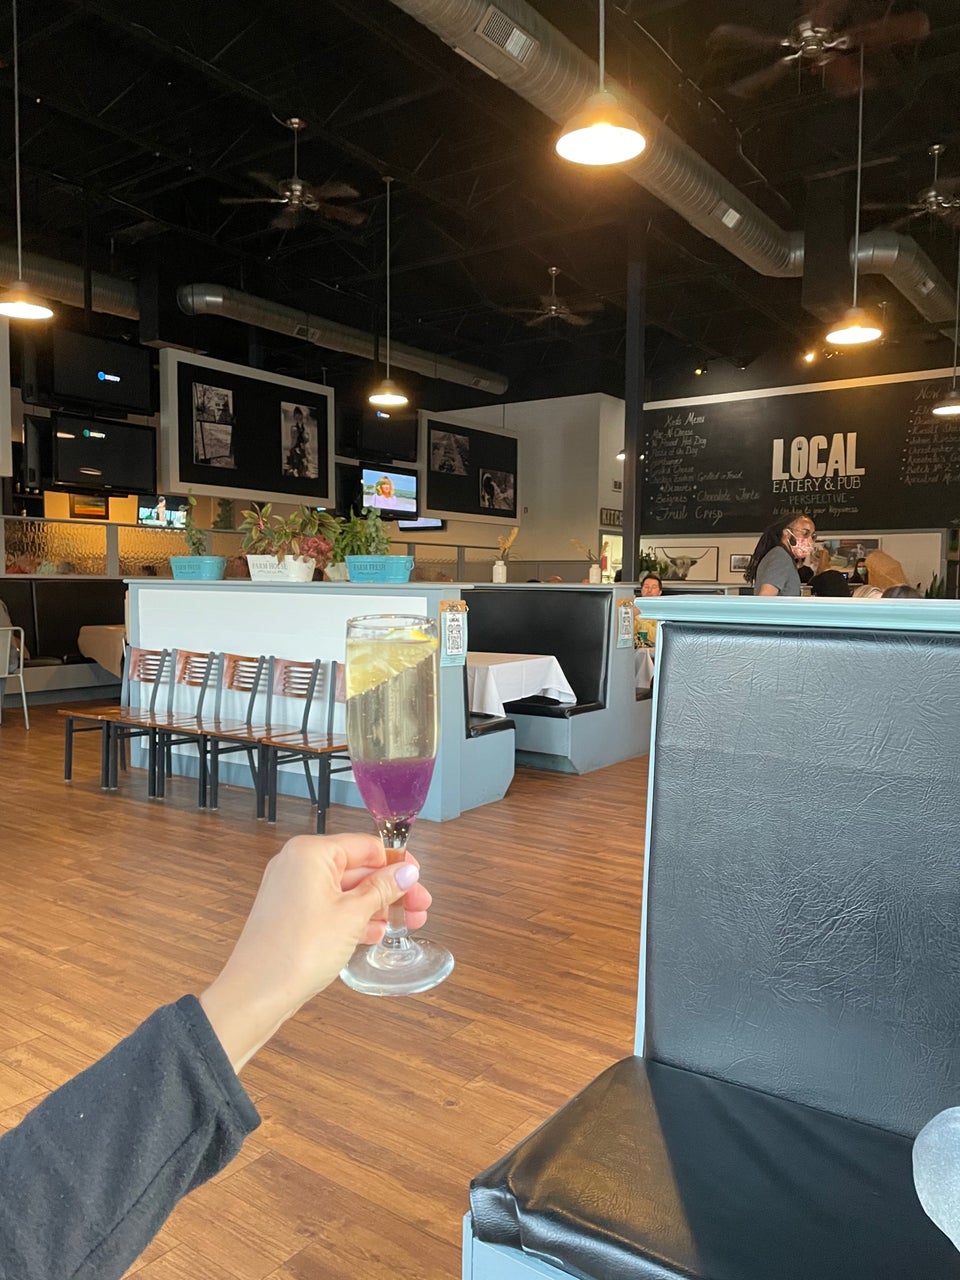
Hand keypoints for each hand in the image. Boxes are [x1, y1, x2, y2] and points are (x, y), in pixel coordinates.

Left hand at [200, 833, 431, 1071]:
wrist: (256, 994)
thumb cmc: (298, 950)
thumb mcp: (352, 915)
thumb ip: (383, 889)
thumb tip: (407, 872)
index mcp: (311, 852)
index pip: (366, 846)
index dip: (396, 864)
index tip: (419, 881)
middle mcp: (298, 864)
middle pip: (358, 868)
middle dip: (391, 889)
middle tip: (420, 909)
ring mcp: (292, 890)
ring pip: (346, 890)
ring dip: (376, 906)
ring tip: (405, 924)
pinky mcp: (291, 914)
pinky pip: (330, 906)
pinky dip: (354, 917)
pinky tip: (376, 933)